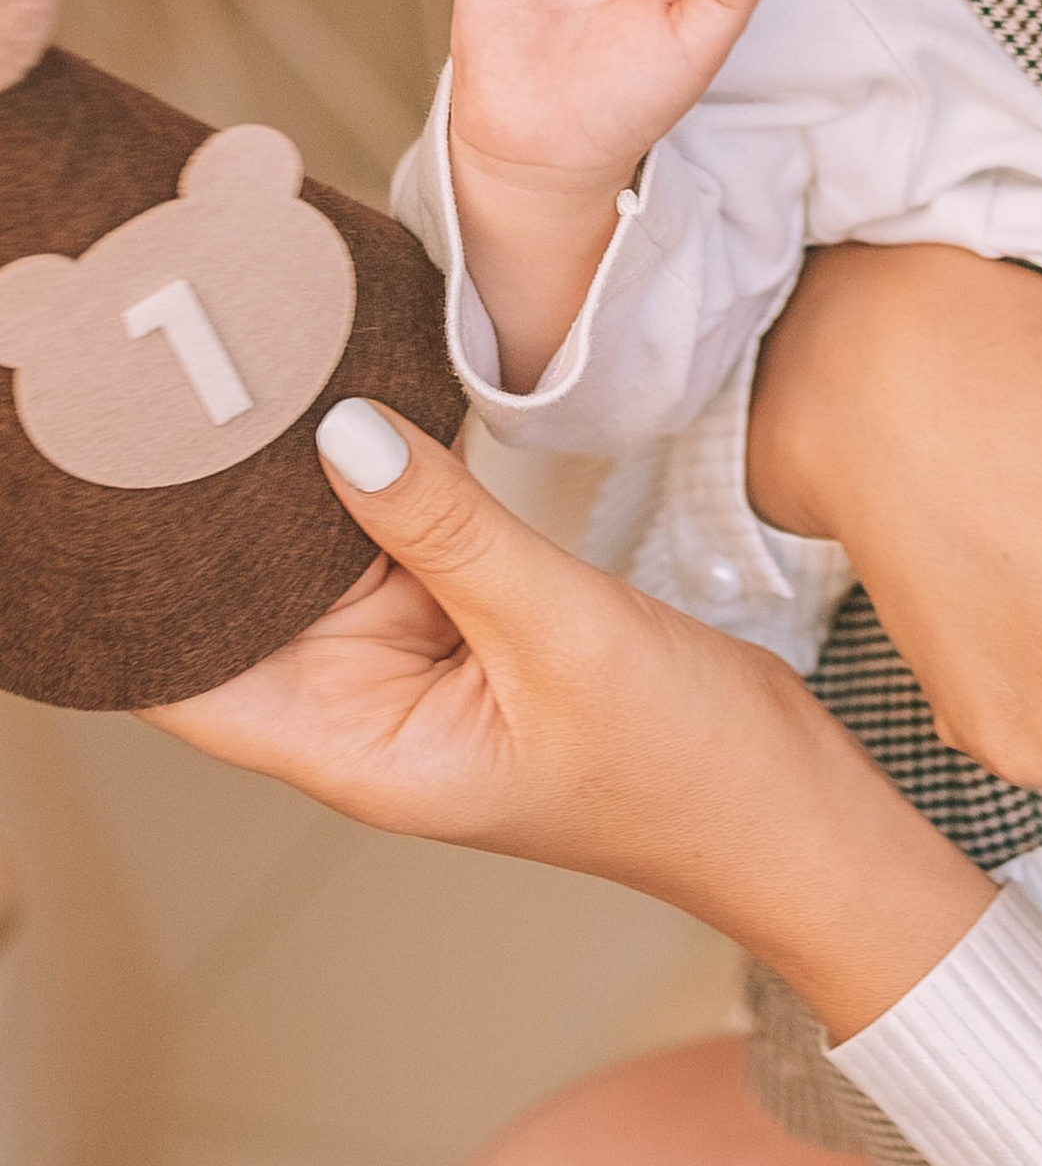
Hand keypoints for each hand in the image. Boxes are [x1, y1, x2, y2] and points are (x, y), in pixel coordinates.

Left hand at [146, 403, 988, 1043]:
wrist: (784, 800)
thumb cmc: (682, 765)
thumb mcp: (563, 632)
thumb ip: (450, 531)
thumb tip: (341, 436)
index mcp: (356, 749)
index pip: (184, 676)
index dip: (143, 589)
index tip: (133, 477)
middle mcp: (364, 708)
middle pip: (245, 600)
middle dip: (222, 507)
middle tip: (213, 378)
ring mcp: (417, 661)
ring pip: (322, 554)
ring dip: (306, 478)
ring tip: (282, 366)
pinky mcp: (469, 619)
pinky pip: (402, 539)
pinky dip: (386, 480)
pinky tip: (374, 402)